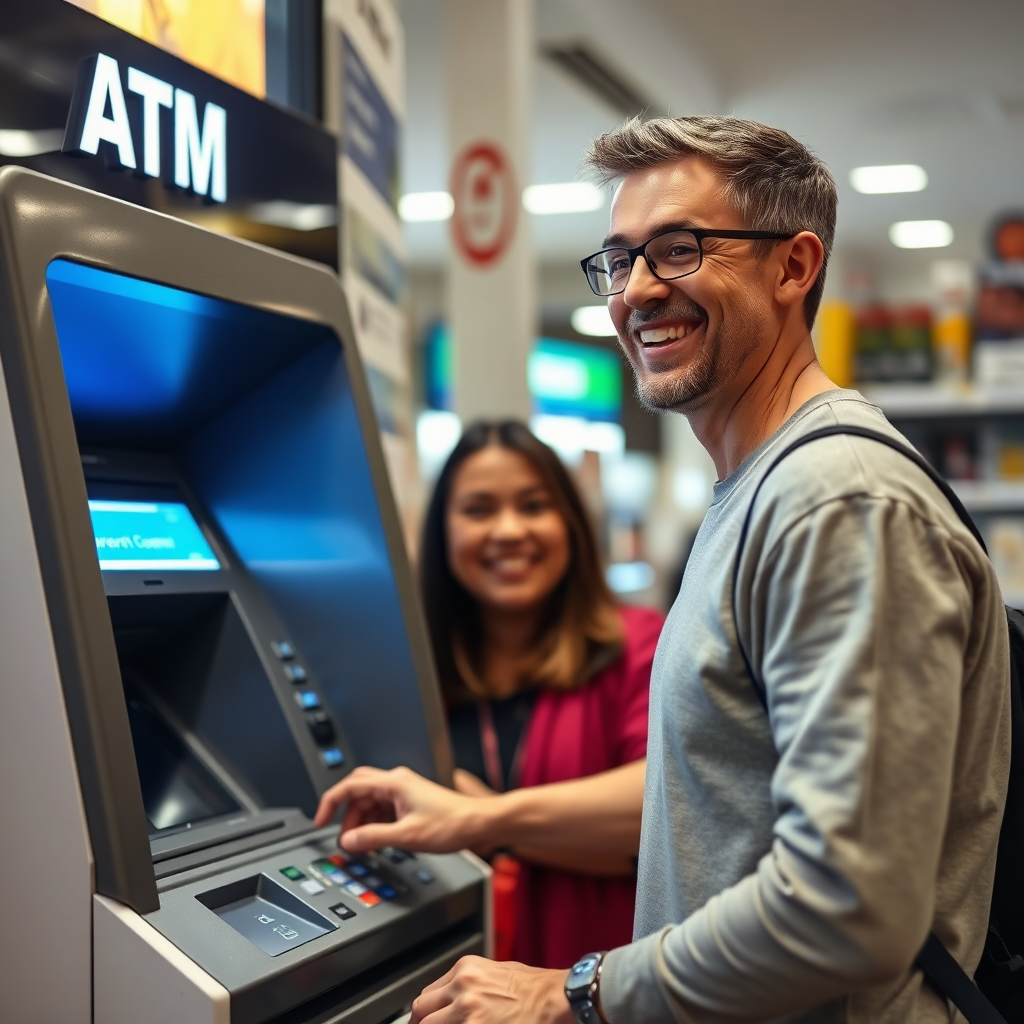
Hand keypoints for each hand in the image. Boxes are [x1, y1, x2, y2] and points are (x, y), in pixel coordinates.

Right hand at [313, 765, 492, 853]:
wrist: (478, 823)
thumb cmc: (451, 824)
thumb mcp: (407, 836)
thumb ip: (374, 837)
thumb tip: (348, 840)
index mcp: (393, 783)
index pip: (350, 785)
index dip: (330, 802)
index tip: (319, 820)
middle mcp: (397, 782)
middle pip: (358, 792)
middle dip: (347, 815)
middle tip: (345, 838)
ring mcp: (404, 792)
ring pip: (371, 802)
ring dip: (362, 822)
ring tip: (363, 844)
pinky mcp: (410, 802)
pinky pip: (383, 809)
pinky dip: (376, 824)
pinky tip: (378, 840)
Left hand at [411, 957, 573, 1023]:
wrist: (557, 999)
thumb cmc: (534, 988)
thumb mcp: (496, 972)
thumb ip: (469, 984)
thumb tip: (451, 1002)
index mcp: (465, 970)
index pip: (427, 995)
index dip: (426, 1014)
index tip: (427, 1022)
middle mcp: (462, 988)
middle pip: (420, 1012)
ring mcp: (467, 1013)